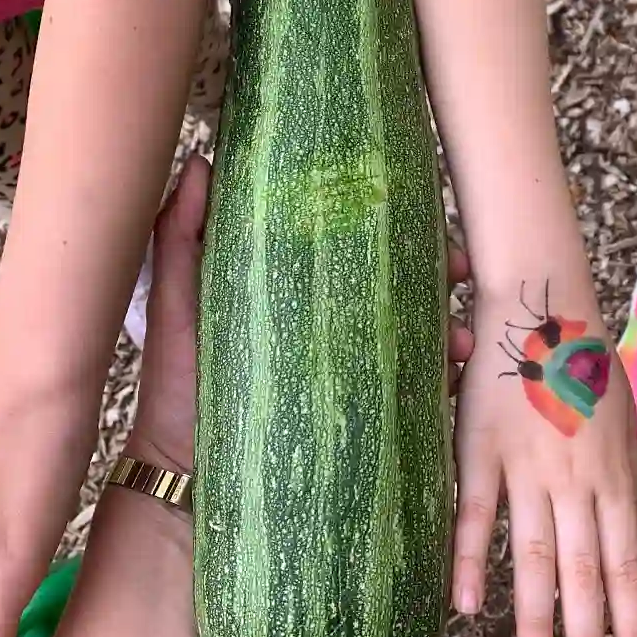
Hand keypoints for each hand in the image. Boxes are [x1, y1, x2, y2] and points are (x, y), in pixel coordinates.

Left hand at [129, 155, 474, 470]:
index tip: (422, 213)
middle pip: (401, 287)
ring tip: (460, 337)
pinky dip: (442, 379)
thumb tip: (199, 161)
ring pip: (418, 336)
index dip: (394, 229)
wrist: (183, 475)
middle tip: (460, 269)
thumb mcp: (176, 303)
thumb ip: (181, 236)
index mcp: (298, 290)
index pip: (356, 248)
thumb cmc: (178, 382)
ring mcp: (351, 371)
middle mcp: (332, 325)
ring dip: (450, 328)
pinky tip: (453, 373)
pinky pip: (415, 392)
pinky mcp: (362, 415)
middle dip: (440, 274)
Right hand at [451, 282, 636, 636]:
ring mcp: (529, 469)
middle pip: (585, 574)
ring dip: (536, 619)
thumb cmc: (586, 363)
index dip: (634, 627)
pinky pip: (475, 513)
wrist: (542, 308)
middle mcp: (577, 482)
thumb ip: (622, 478)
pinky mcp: (482, 451)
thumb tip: (623, 528)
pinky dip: (470, 560)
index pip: (628, 567)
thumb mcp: (624, 423)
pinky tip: (466, 606)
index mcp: (616, 477)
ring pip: (534, 556)